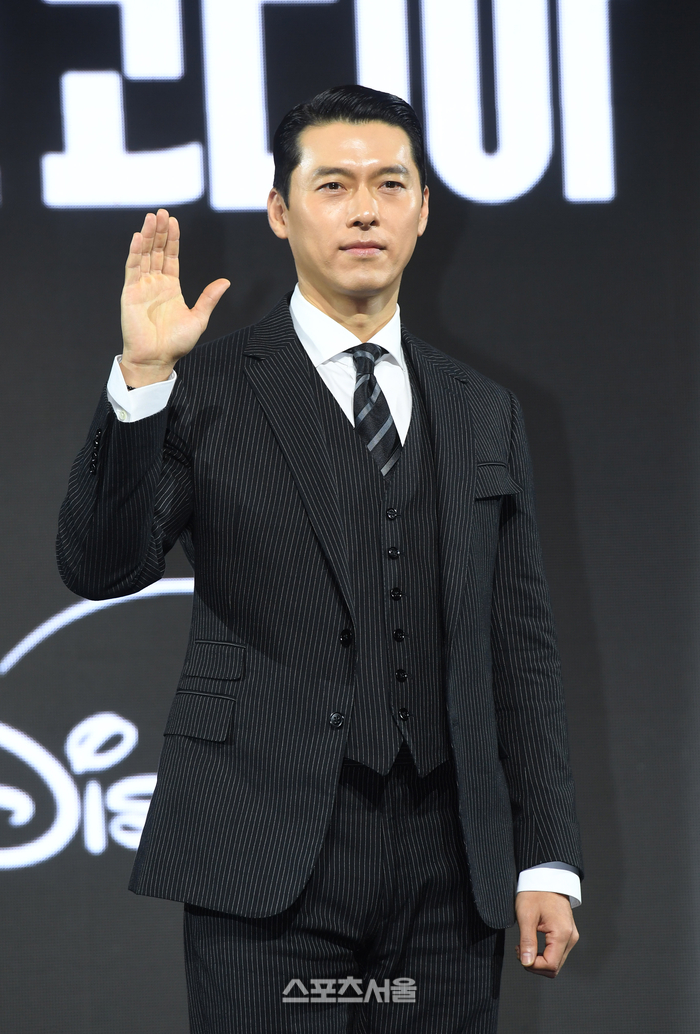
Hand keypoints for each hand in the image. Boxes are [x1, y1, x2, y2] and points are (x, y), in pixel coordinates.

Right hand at [120, 208, 229, 385]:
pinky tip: (138, 237)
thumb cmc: (176, 343)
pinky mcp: (129, 293)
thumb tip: (226, 282)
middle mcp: (155, 284)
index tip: (173, 221)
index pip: (170, 257)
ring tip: (151, 217)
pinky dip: (135, 252)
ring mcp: (141, 287)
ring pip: (144, 255)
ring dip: (147, 236)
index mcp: (171, 287)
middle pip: (156, 251)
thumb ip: (209, 298)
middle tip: (161, 212)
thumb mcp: (198, 318)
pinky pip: (132, 269)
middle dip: (159, 232)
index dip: (172, 239)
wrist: (157, 358)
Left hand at [515, 891, 578, 977]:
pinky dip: (543, 953)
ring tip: (523, 945)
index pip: (551, 965)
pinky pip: (557, 952)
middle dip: (534, 964)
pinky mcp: (567, 934)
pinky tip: (532, 943)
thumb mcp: (526, 916)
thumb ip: (527, 942)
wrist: (545, 877)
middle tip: (519, 950)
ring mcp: (570, 936)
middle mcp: (570, 937)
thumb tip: (526, 963)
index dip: (533, 965)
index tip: (519, 953)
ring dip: (538, 960)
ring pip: (556, 962)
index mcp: (562, 933)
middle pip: (554, 967)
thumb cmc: (535, 892)